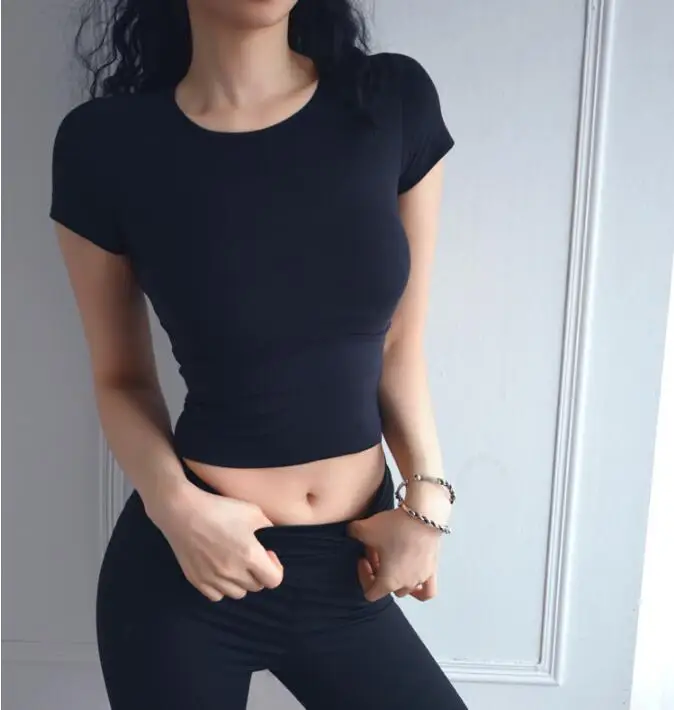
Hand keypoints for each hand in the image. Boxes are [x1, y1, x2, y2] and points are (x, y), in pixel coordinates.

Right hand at [147, 483, 283, 601]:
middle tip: (251, 555)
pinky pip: (217, 595)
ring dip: (241, 581)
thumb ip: (268, 528)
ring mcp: (213, 579)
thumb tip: (273, 541)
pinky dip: (222, 587)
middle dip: (258, 573)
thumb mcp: (252, 511)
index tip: (268, 554)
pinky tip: (219, 569)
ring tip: (235, 562)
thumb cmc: (219, 508)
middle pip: (256, 587)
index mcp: (249, 555)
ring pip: (237, 594)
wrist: (182, 511)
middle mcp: (232, 572)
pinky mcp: (197, 580)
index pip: (274, 580)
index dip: (275, 568)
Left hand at [347, 506, 443, 601]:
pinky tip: (414, 578)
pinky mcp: (433, 570)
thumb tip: (350, 533)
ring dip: (397, 578)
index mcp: (388, 582)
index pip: (370, 593)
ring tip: (393, 561)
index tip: (363, 558)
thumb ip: (353, 533)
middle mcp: (406, 585)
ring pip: (405, 589)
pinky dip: (420, 589)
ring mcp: (421, 579)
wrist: (423, 515)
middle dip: (379, 573)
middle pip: (387, 589)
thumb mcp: (366, 529)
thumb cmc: (394, 527)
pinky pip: (428, 591)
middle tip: (376, 553)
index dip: (363, 577)